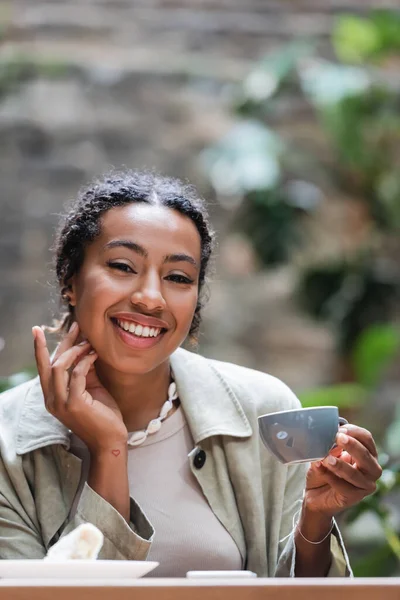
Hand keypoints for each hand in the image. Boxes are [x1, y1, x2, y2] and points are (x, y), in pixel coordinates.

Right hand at [32, 322, 127, 454]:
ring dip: (75, 351)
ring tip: (89, 343)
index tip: (38, 330)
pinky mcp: (75, 404)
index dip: (40, 349)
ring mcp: (62, 403)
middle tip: (76, 325)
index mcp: (53, 397)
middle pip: (50, 364)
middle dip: (61, 342)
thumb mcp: (90, 389)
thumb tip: (84, 350)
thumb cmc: (103, 415)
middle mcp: (52, 400)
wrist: (111, 440)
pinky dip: (85, 361)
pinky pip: (77, 374)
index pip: (43, 369)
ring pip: (59, 367)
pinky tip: (95, 355)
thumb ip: (83, 372)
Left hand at [304, 424, 382, 516]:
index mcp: (368, 453)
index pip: (366, 438)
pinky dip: (329, 476)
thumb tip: (332, 441)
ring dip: (339, 465)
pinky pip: (342, 486)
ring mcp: (365, 485)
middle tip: (337, 438)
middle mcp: (371, 469)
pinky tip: (318, 467)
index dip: (354, 432)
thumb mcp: (328, 453)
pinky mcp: (354, 497)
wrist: (315, 493)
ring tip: (326, 458)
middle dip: (351, 445)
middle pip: (365, 455)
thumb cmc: (326, 469)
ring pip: (354, 473)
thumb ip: (332, 447)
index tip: (339, 429)